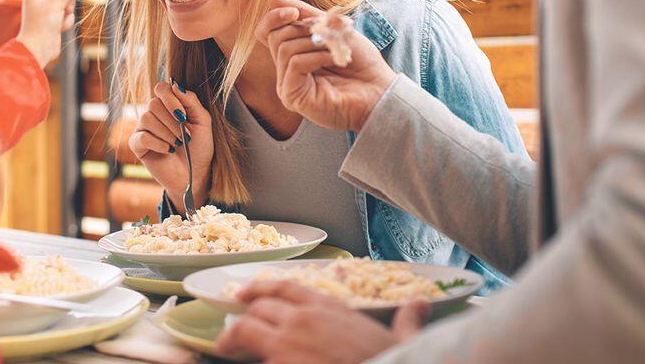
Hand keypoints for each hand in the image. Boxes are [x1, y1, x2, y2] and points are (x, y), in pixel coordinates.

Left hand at [15, 0, 86, 68]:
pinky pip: (68, 13)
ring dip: (68, 11)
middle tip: (66, 8)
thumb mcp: (56, 4)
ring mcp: (49, 8)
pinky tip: (59, 28)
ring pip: (68, 1)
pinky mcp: (55, 18)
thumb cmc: (41, 26)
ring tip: (60, 20)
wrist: (38, 50)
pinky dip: (67, 20)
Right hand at [127, 81, 213, 213]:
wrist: (194, 174)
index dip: (170, 99)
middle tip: (184, 136)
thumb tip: (175, 84)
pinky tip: (168, 151)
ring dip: (166, 133)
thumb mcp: (203, 122)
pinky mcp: (137, 145)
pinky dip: (158, 144)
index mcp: (169, 105)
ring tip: (177, 144)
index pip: (161, 88)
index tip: (183, 115)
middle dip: (172, 121)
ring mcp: (143, 128)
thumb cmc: (200, 147)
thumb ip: (192, 102)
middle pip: (153, 104)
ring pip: (146, 118)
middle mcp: (154, 114)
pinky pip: (141, 137)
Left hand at [215, 280, 427, 362]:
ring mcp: (285, 345)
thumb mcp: (401, 341)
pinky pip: (253, 361)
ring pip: (245, 331)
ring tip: (224, 348)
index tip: (245, 294)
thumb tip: (420, 306)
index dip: (260, 288)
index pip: (284, 287)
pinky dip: (247, 362)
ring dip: (232, 338)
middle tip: (234, 327)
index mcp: (328, 308)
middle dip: (245, 316)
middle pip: (259, 308)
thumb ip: (407, 321)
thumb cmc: (390, 362)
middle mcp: (301, 320)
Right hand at [255, 0, 396, 132]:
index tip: (295, 12)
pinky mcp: (292, 97)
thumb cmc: (360, 63)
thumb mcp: (332, 29)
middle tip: (328, 34)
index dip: (274, 17)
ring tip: (334, 48)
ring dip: (313, 42)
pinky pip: (294, 64)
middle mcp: (286, 70)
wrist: (379, 91)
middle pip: (275, 37)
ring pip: (284, 49)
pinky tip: (332, 59)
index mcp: (293, 54)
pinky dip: (315, 56)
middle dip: (303, 29)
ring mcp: (287, 84)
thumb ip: (304, 14)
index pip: (266, 32)